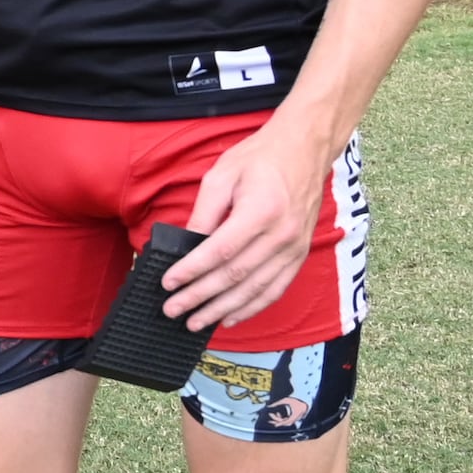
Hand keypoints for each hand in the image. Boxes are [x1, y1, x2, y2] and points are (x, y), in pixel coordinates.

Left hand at [164, 114, 333, 331]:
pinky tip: (229, 318)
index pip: (219, 251)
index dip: (191, 271)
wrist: (305, 150)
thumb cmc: (259, 159)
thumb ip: (204, 213)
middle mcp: (281, 235)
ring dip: (222, 309)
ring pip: (255, 289)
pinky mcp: (300, 255)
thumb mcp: (222, 176)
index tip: (168, 283)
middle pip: (235, 276)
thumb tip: (185, 246)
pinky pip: (275, 289)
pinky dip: (252, 307)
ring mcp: (294, 248)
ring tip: (195, 322)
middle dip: (200, 297)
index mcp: (260, 212)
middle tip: (172, 310)